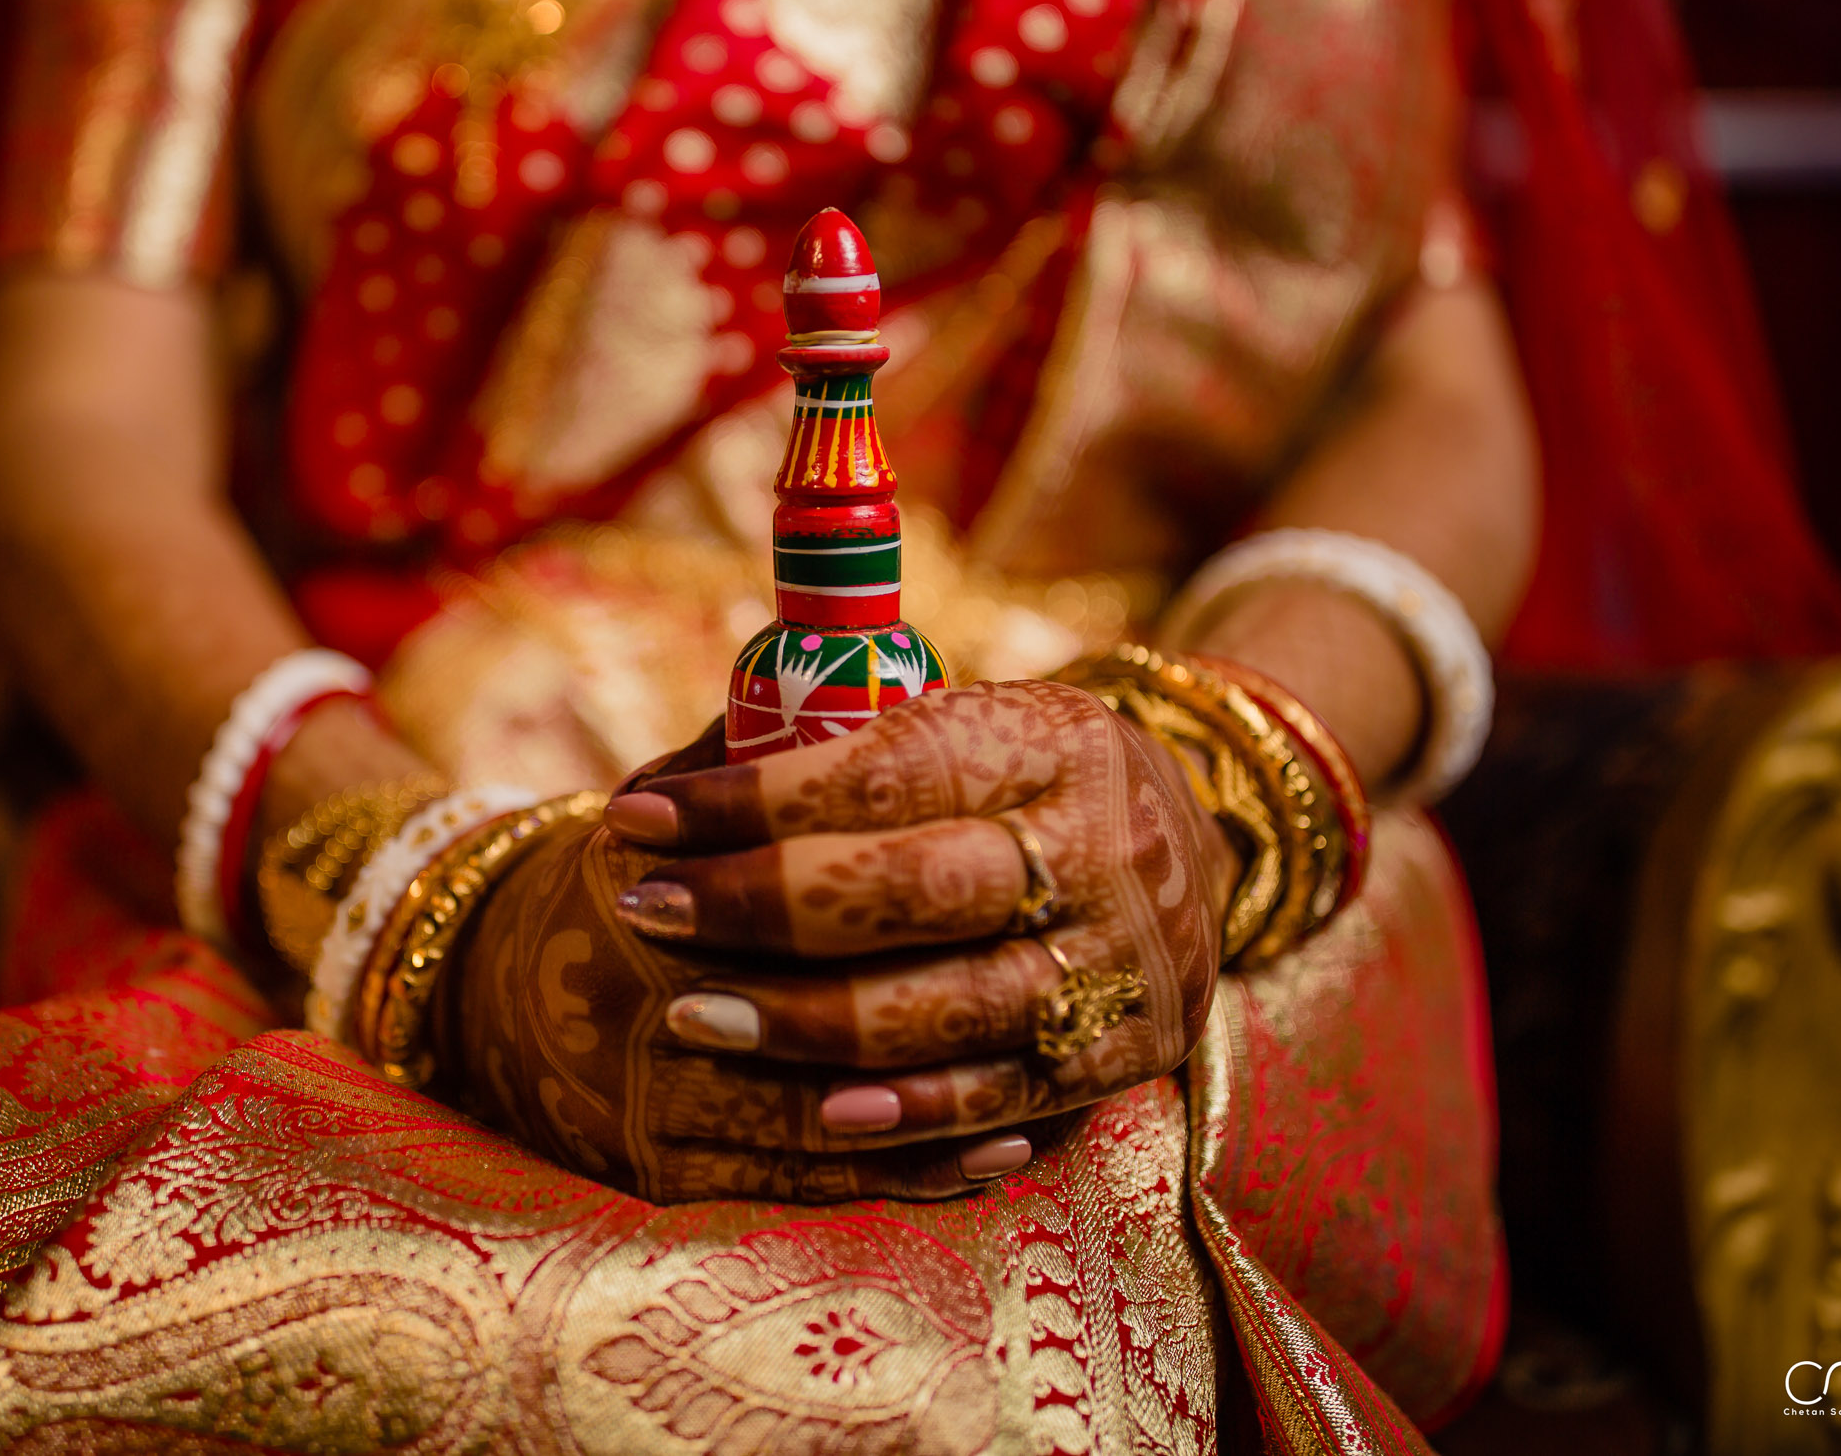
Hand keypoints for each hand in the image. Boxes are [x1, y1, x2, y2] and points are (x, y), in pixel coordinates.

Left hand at [445, 680, 1231, 1201]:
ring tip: (695, 1016)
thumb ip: (828, 748)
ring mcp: (1127, 959)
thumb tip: (659, 792)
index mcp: (1051, 741)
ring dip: (809, 1023)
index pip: (887, 772)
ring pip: (953, 1007)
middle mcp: (1102, 845)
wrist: (1198, 842)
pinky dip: (913, 1116)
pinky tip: (819, 1112)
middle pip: (917, 890)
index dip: (753, 801)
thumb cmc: (1021, 778)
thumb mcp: (963, 724)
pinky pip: (1010, 1099)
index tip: (641, 818)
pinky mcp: (1134, 1051)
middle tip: (650, 912)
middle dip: (762, 906)